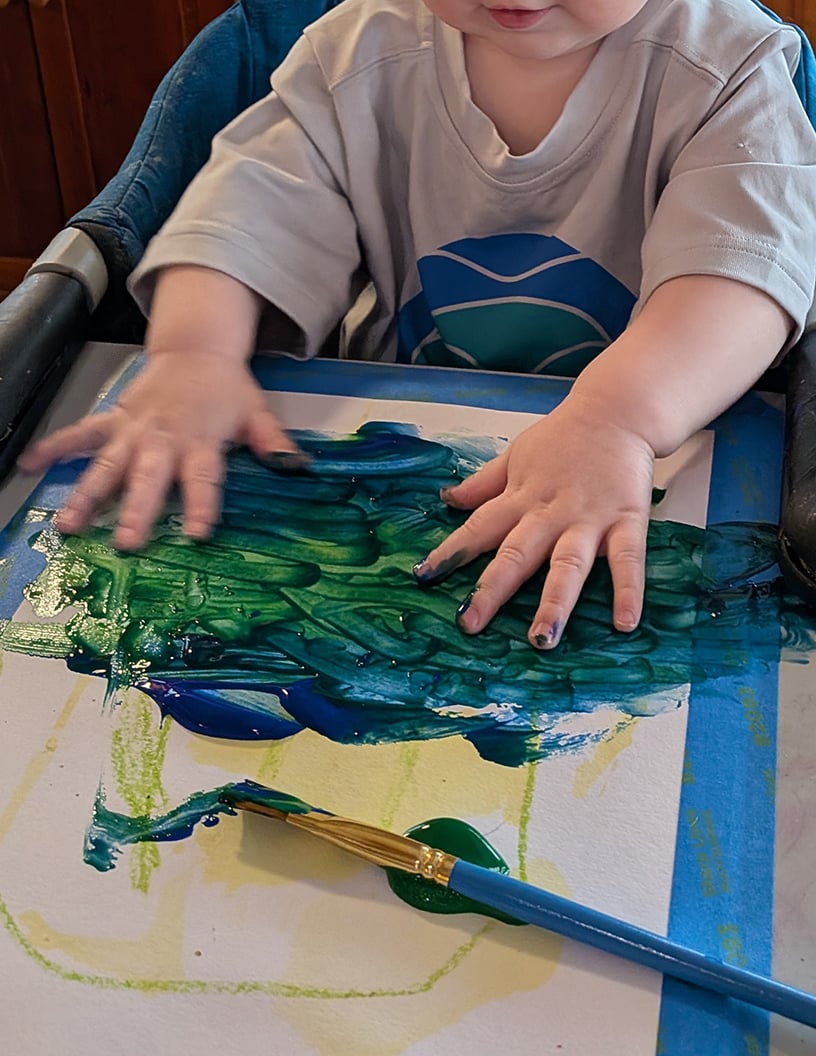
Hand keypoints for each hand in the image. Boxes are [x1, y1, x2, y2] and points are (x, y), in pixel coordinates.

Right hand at [18, 351, 300, 549]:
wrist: (197, 349)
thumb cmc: (228, 391)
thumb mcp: (257, 413)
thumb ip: (274, 442)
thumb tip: (299, 467)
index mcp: (203, 441)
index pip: (205, 478)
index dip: (203, 504)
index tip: (199, 533)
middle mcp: (164, 440)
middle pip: (149, 478)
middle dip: (136, 510)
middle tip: (125, 542)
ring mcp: (133, 431)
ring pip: (106, 466)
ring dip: (86, 495)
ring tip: (67, 526)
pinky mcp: (113, 421)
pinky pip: (79, 435)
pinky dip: (53, 448)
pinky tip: (27, 465)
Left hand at [413, 398, 654, 646]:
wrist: (617, 411)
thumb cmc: (564, 437)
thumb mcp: (515, 455)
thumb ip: (483, 484)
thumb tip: (446, 499)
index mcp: (520, 498)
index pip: (478, 527)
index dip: (451, 552)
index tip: (424, 576)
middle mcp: (550, 513)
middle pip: (516, 554)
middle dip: (492, 590)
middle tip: (470, 623)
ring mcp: (589, 519)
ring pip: (568, 565)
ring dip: (555, 603)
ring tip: (542, 639)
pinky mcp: (627, 521)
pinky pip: (627, 561)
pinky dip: (627, 591)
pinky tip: (625, 623)